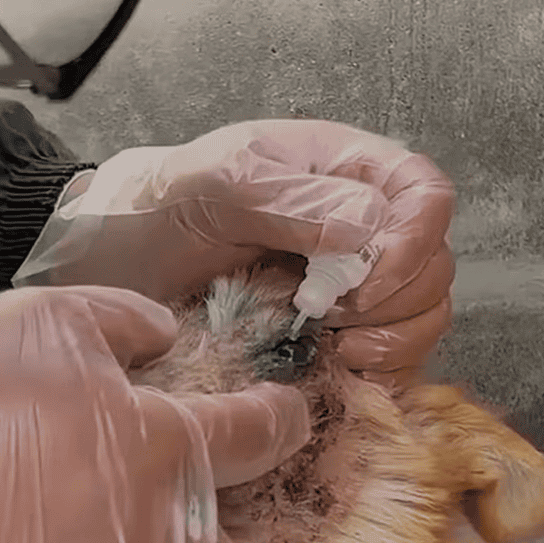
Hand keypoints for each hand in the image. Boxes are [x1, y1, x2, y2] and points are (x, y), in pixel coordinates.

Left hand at [21, 120, 454, 389]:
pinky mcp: (332, 338)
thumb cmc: (157, 210)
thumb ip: (291, 197)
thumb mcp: (215, 185)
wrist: (110, 265)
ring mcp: (347, 286)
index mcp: (341, 171)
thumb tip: (368, 225)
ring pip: (421, 315)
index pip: (424, 196)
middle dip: (395, 299)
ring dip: (391, 340)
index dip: (411, 243)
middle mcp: (356, 228)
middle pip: (432, 264)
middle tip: (329, 316)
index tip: (358, 282)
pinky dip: (378, 371)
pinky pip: (389, 358)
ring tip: (330, 343)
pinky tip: (334, 367)